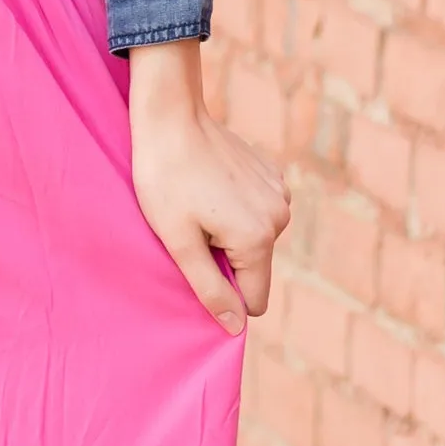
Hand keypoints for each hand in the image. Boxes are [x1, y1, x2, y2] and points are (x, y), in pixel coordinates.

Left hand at [127, 38, 289, 334]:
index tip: (195, 266)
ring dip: (228, 233)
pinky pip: (256, 212)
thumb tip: (234, 328)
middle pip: (254, 267)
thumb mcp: (179, 242)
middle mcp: (280, 217)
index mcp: (258, 238)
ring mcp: (280, 193)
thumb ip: (209, 289)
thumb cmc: (164, 180)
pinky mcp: (273, 175)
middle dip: (224, 259)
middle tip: (190, 227)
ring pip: (255, 239)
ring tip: (198, 204)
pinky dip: (235, 208)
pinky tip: (210, 186)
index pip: (254, 300)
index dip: (223, 293)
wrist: (170, 116)